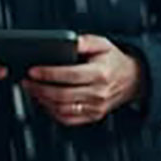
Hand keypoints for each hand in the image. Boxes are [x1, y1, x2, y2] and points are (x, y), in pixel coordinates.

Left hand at [22, 34, 144, 126]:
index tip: (33, 71)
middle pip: (62, 95)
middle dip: (40, 89)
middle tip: (27, 81)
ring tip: (32, 90)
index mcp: (100, 73)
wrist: (133, 79)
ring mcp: (96, 107)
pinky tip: (44, 102)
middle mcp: (99, 93)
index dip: (48, 74)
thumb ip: (84, 41)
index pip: (69, 75)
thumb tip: (68, 41)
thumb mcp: (103, 44)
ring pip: (62, 109)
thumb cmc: (113, 60)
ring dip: (43, 101)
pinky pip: (68, 119)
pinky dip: (52, 112)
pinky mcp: (93, 116)